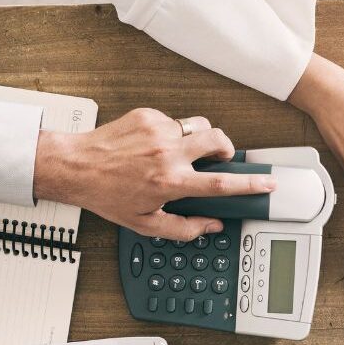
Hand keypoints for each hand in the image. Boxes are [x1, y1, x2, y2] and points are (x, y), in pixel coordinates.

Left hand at [32, 109, 275, 240]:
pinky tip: (157, 146)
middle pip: (218, 140)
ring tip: (187, 153)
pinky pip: (174, 121)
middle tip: (221, 158)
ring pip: (198, 126)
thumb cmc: (106, 195)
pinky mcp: (147, 116)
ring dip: (200, 139)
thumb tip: (211, 225)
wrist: (75, 166)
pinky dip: (173, 133)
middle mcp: (167, 153)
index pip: (221, 183)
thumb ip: (185, 228)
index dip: (250, 183)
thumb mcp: (146, 224)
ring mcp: (158, 130)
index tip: (267, 182)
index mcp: (171, 182)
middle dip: (227, 148)